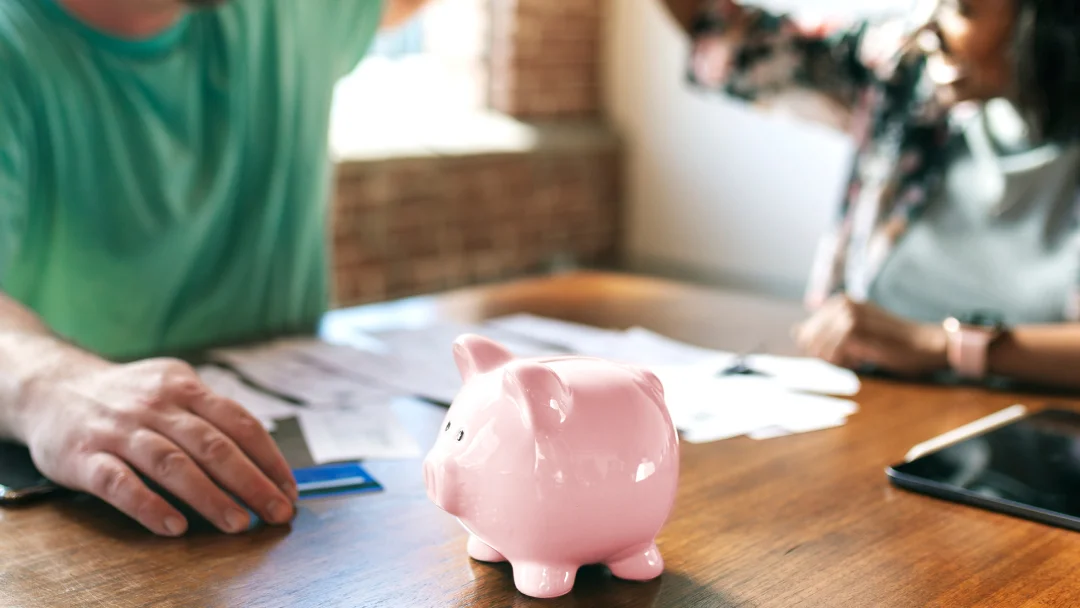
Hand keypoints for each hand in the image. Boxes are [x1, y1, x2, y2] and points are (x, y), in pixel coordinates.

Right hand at [17, 357, 297, 535]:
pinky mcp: (84, 456)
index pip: (239, 423)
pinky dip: (149, 506)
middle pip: (213, 445)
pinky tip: (174, 527)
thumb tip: (264, 463)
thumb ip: (212, 417)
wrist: (51, 388)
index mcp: (185, 387)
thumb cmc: (129, 398)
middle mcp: (155, 405)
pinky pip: (119, 483)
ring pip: (172, 464)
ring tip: (238, 524)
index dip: (269, 458)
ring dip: (210, 497)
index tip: (289, 490)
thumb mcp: (173, 389)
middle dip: (251, 482)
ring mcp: (119, 430)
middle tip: (276, 512)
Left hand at [793, 295, 948, 376]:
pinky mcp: (854, 328)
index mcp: (839, 302)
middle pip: (808, 342)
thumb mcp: (856, 331)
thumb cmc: (892, 340)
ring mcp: (846, 314)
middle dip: (825, 356)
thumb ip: (826, 330)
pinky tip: (864, 359)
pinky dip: (846, 363)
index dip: (819, 351)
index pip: (804, 333)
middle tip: (852, 357)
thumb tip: (796, 332)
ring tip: (861, 356)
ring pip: (820, 349)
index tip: (842, 353)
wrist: (925, 342)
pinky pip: (833, 354)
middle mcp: (840, 303)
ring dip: (837, 360)